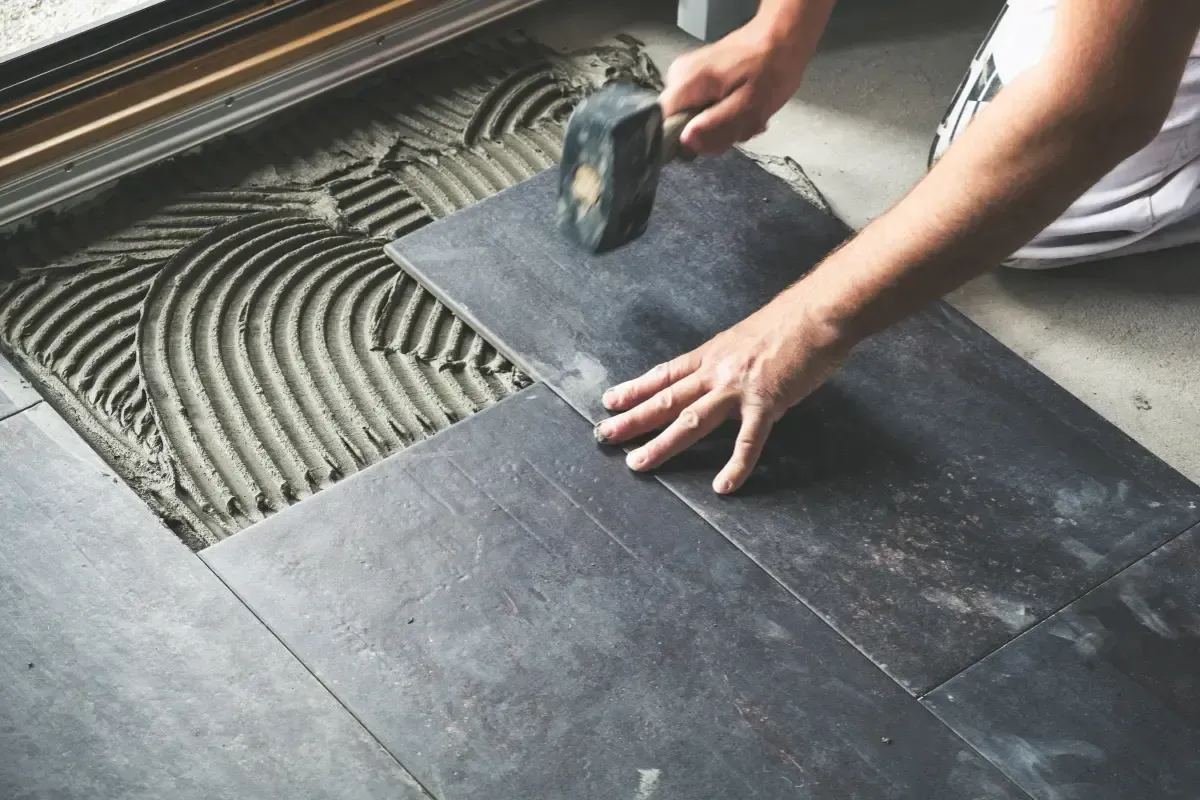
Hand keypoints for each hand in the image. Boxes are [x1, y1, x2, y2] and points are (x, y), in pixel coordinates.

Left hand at [594, 297, 849, 493]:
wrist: (820, 312)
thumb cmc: (791, 321)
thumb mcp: (747, 337)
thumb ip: (730, 359)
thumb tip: (722, 373)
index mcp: (713, 354)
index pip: (665, 374)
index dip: (635, 388)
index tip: (610, 401)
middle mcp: (717, 371)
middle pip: (666, 398)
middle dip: (632, 418)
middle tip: (603, 435)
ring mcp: (739, 388)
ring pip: (690, 420)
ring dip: (661, 444)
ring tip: (637, 463)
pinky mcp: (767, 403)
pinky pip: (748, 441)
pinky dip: (735, 466)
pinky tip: (723, 486)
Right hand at [661, 16, 810, 155]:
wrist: (782, 36)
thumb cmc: (770, 69)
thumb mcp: (749, 105)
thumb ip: (716, 126)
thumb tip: (685, 142)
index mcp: (686, 84)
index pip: (664, 126)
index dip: (689, 141)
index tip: (718, 138)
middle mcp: (677, 79)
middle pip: (682, 126)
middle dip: (714, 134)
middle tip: (742, 125)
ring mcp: (686, 78)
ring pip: (695, 121)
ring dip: (723, 126)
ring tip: (747, 116)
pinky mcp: (697, 80)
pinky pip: (703, 110)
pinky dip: (725, 115)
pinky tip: (743, 108)